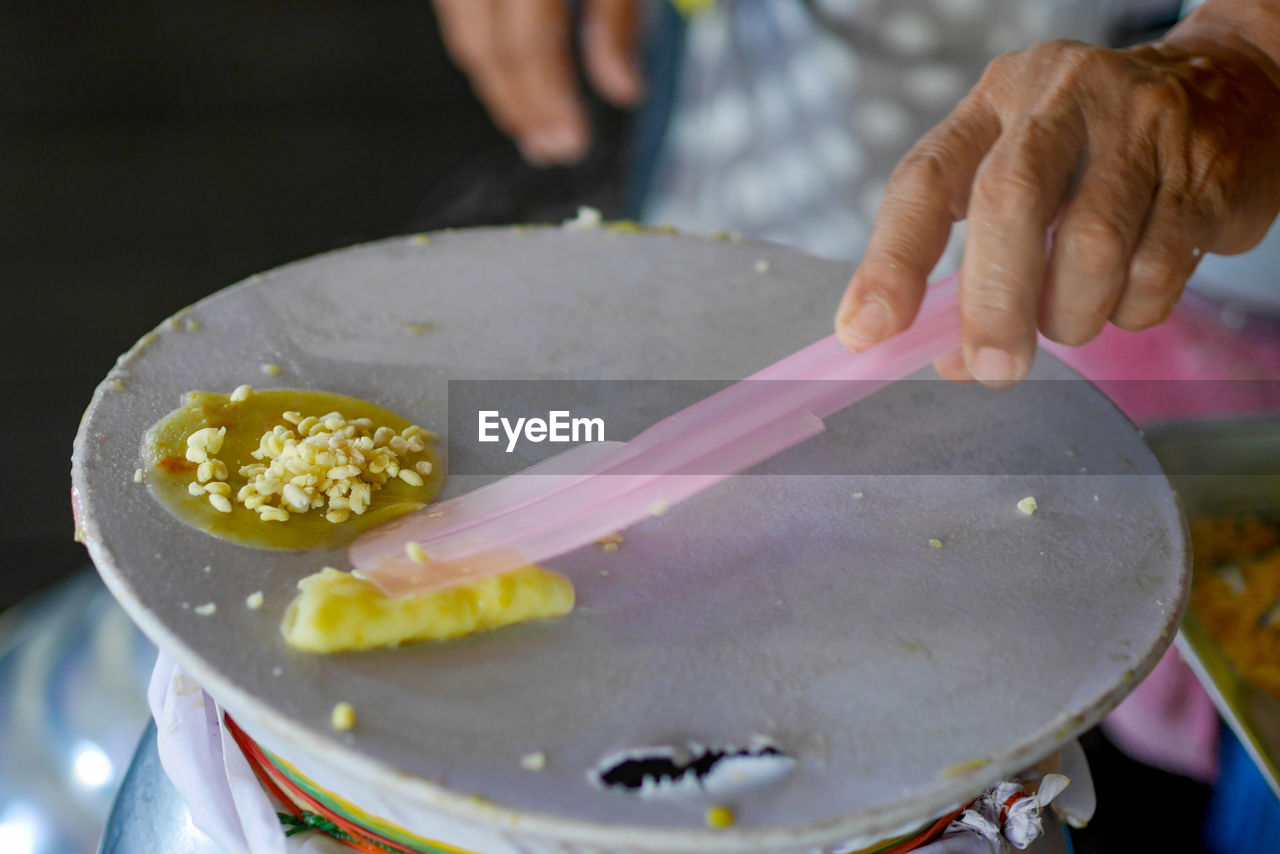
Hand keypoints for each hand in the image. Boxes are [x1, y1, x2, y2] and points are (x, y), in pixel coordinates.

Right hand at [434, 0, 643, 165]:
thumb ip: (617, 20)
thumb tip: (625, 90)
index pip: (527, 44)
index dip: (548, 101)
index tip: (572, 142)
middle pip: (484, 48)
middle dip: (518, 107)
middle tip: (549, 148)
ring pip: (463, 36)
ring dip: (497, 88)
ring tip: (532, 127)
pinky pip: (458, 13)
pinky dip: (485, 52)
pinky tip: (511, 80)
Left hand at [835, 17, 1279, 386]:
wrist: (1231, 88)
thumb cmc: (1092, 154)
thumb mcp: (1017, 176)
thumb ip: (970, 263)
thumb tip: (948, 360)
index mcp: (994, 103)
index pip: (924, 180)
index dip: (890, 263)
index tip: (866, 333)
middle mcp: (1061, 101)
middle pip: (1007, 203)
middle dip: (992, 303)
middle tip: (992, 368)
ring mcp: (1139, 128)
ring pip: (1090, 249)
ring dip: (1068, 316)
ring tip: (1066, 320)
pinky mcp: (1202, 172)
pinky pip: (1155, 273)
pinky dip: (1129, 311)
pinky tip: (1125, 295)